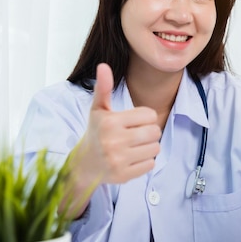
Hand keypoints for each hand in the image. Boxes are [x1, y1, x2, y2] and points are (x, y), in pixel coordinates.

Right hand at [71, 63, 161, 185]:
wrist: (84, 164)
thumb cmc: (96, 132)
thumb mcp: (98, 109)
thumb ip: (103, 88)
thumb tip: (103, 65)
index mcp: (110, 122)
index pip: (150, 115)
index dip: (145, 117)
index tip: (133, 121)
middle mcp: (113, 141)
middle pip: (155, 132)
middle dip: (149, 132)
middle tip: (136, 134)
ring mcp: (118, 160)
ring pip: (155, 149)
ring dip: (149, 147)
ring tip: (134, 146)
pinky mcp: (123, 176)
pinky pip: (150, 164)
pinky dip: (145, 162)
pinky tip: (132, 158)